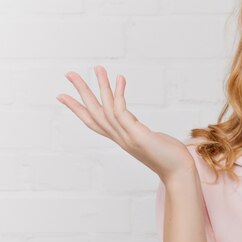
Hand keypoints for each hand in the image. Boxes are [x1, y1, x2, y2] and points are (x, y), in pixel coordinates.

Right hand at [56, 65, 196, 182]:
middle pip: (94, 113)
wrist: (179, 173)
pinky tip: (120, 79)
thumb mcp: (150, 143)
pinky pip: (122, 111)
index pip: (93, 123)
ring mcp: (127, 137)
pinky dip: (119, 94)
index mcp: (120, 139)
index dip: (77, 109)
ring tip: (97, 68)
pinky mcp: (138, 136)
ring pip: (106, 109)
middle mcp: (120, 138)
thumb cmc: (169, 158)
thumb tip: (143, 132)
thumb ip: (141, 136)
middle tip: (69, 74)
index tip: (62, 95)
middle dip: (81, 92)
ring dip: (101, 87)